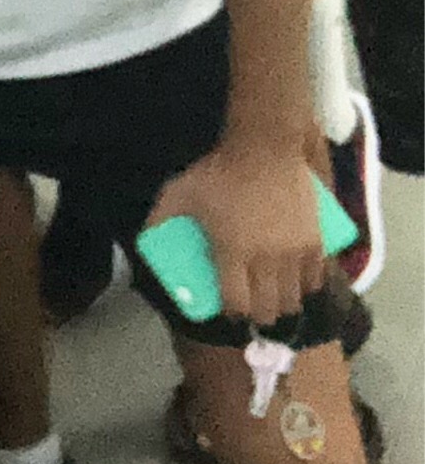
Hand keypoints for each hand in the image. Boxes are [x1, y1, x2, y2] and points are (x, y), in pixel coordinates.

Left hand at [150, 135, 325, 327]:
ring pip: (296, 299)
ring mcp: (296, 252)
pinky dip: (307, 286)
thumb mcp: (177, 193)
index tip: (227, 309)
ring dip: (284, 303)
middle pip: (269, 309)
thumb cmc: (218, 171)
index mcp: (232, 251)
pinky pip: (318, 278)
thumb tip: (145, 239)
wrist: (265, 147)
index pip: (237, 303)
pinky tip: (297, 282)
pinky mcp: (318, 241)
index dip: (231, 312)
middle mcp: (267, 259)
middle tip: (252, 308)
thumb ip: (160, 219)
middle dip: (259, 315)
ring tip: (274, 297)